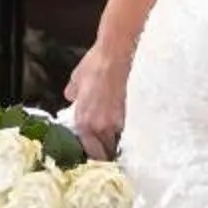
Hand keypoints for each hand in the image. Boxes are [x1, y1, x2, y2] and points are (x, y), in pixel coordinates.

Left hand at [63, 41, 130, 157]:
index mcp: (83, 122)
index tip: (98, 155)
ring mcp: (118, 122)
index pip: (89, 151)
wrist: (118, 52)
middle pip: (107, 151)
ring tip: (125, 139)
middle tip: (112, 150)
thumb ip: (73, 93)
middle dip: (109, 152)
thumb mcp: (77, 78)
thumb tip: (72, 97)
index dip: (95, 155)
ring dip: (122, 141)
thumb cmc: (97, 62)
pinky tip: (136, 125)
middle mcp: (100, 127)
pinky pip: (132, 129)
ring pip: (121, 141)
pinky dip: (133, 129)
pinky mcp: (135, 114)